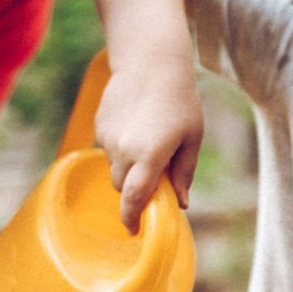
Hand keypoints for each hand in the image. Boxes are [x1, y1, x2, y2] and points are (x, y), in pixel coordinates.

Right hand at [95, 63, 202, 232]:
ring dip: (129, 167)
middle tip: (155, 177)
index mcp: (150, 155)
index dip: (132, 218)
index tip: (134, 231)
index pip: (134, 198)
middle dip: (136, 190)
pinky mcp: (100, 127)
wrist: (151, 61)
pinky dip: (121, 148)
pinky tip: (137, 125)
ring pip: (115, 168)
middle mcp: (124, 150)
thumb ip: (184, 173)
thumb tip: (182, 204)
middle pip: (123, 187)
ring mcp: (108, 138)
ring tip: (149, 139)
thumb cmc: (180, 99)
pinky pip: (108, 149)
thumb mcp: (192, 138)